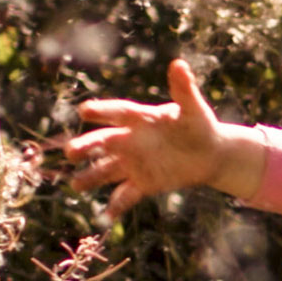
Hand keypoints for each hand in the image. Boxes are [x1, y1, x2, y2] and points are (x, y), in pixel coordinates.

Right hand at [66, 59, 263, 219]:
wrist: (211, 153)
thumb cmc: (200, 126)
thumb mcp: (194, 109)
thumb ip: (184, 90)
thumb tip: (179, 64)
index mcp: (140, 118)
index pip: (117, 112)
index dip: (102, 111)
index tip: (84, 111)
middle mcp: (129, 140)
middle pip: (103, 142)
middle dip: (86, 147)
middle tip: (71, 152)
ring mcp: (133, 162)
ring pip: (106, 170)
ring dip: (91, 178)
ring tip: (75, 186)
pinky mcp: (143, 183)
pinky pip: (126, 195)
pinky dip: (117, 205)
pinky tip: (108, 216)